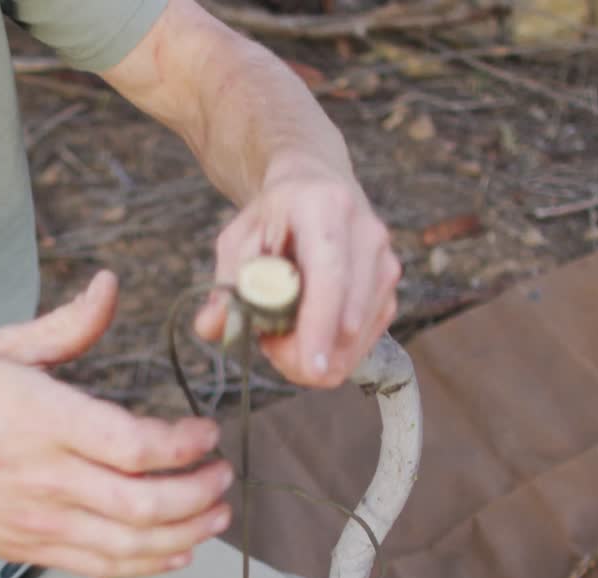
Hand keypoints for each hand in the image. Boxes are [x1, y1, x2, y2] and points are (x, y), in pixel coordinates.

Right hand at [0, 271, 230, 577]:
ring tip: (217, 512)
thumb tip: (111, 284)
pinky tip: (180, 549)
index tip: (206, 432)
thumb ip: (69, 324)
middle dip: (198, 493)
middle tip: (224, 473)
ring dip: (187, 532)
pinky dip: (150, 563)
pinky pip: (104, 566)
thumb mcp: (5, 349)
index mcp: (42, 419)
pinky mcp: (35, 548)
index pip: (131, 446)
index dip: (183, 445)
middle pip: (142, 503)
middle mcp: (46, 476)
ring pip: (131, 543)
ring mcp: (41, 520)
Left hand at [195, 161, 400, 387]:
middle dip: (303, 352)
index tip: (311, 369)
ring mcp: (386, 264)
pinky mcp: (390, 292)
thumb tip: (208, 328)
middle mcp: (368, 234)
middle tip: (265, 341)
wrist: (316, 187)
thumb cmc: (272, 217)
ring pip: (355, 340)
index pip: (329, 276)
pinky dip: (328, 351)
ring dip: (314, 352)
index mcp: (325, 208)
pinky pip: (361, 345)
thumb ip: (226, 287)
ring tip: (283, 326)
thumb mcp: (238, 241)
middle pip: (347, 317)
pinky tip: (305, 329)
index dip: (320, 325)